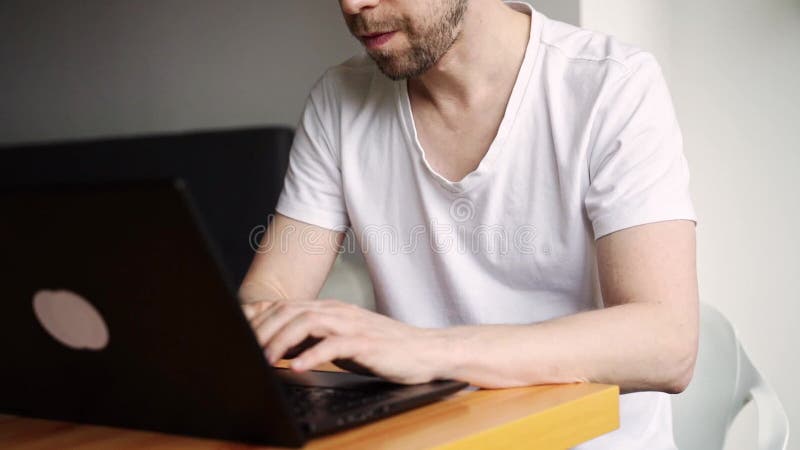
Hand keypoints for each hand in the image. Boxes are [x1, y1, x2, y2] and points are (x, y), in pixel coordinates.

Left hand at [241, 299, 443, 383]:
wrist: (423, 351)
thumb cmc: (381, 348)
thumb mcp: (340, 340)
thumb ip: (312, 338)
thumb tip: (278, 344)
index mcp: (329, 310)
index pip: (286, 306)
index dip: (259, 317)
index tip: (237, 331)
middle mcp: (338, 311)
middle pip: (292, 311)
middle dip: (264, 329)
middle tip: (245, 349)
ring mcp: (352, 325)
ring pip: (309, 322)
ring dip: (283, 339)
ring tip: (266, 358)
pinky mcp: (366, 343)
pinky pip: (335, 344)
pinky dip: (314, 354)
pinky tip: (299, 366)